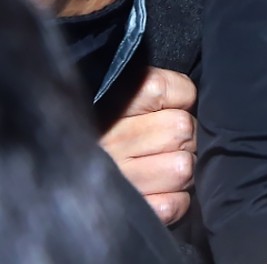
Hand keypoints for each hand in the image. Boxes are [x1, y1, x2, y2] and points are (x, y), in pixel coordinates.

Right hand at [100, 67, 196, 224]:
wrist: (40, 181)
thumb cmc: (89, 130)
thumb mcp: (113, 96)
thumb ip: (149, 92)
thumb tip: (188, 98)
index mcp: (114, 101)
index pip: (180, 92)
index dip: (182, 101)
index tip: (168, 109)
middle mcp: (115, 140)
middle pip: (183, 129)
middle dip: (183, 136)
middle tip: (166, 143)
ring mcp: (122, 179)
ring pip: (183, 168)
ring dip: (180, 171)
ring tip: (160, 169)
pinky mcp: (131, 212)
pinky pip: (174, 204)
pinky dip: (175, 201)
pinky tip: (156, 193)